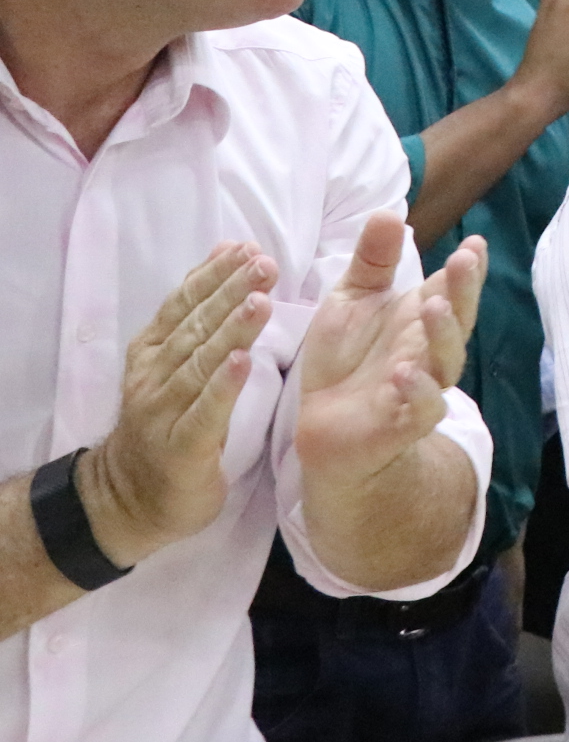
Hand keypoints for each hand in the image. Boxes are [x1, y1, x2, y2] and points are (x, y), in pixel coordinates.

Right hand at [77, 243, 277, 568]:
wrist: (128, 498)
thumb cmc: (166, 423)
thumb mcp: (174, 366)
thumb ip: (197, 319)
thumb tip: (229, 259)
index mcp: (152, 351)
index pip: (183, 304)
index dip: (214, 274)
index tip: (247, 247)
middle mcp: (153, 376)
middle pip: (195, 327)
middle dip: (231, 291)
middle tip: (264, 263)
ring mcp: (162, 412)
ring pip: (200, 363)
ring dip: (231, 330)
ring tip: (260, 301)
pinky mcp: (181, 448)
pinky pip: (204, 413)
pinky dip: (223, 387)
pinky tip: (242, 362)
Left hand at [295, 216, 484, 490]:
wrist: (326, 427)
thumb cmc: (346, 358)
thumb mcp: (351, 300)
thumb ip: (372, 261)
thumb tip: (388, 211)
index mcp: (419, 315)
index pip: (452, 287)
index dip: (467, 268)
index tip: (474, 242)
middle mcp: (428, 348)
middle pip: (458, 317)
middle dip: (464, 289)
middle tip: (463, 260)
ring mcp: (420, 385)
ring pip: (447, 360)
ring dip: (444, 334)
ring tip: (434, 306)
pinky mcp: (402, 423)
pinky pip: (423, 409)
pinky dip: (418, 392)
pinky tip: (405, 372)